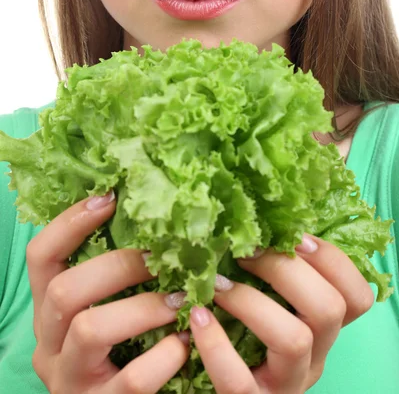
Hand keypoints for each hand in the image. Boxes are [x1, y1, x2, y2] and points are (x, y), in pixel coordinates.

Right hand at [26, 192, 189, 392]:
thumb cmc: (121, 351)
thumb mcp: (106, 310)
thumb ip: (115, 277)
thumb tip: (154, 217)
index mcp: (48, 312)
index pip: (40, 257)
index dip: (70, 223)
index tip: (110, 198)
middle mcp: (48, 345)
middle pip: (64, 290)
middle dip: (119, 266)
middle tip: (160, 258)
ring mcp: (70, 380)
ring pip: (90, 329)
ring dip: (143, 307)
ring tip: (181, 299)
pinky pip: (132, 379)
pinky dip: (164, 356)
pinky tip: (183, 343)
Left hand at [189, 234, 374, 393]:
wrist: (214, 388)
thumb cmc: (242, 338)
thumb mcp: (269, 307)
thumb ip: (273, 276)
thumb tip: (254, 225)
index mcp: (322, 329)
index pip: (356, 297)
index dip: (332, 261)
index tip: (295, 238)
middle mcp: (315, 357)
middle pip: (330, 309)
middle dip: (287, 270)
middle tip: (246, 253)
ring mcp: (287, 383)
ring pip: (294, 339)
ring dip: (251, 301)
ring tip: (217, 284)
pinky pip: (239, 379)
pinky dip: (216, 345)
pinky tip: (198, 317)